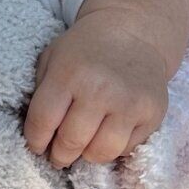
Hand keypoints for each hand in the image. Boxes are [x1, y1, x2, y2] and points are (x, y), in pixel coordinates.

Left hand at [23, 14, 169, 167]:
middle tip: (59, 155)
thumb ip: (40, 94)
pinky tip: (107, 133)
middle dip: (60, 155)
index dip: (36, 141)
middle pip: (71, 142)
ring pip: (100, 153)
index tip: (38, 147)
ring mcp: (129, 103)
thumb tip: (38, 136)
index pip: (43, 122)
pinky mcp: (152, 113)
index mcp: (68, 73)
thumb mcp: (52, 59)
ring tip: (83, 147)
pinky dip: (113, 147)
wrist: (133, 32)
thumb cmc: (85, 50)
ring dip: (87, 155)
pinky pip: (126, 148)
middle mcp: (100, 89)